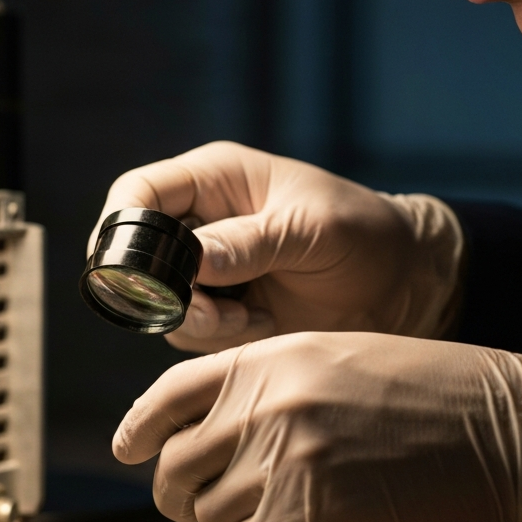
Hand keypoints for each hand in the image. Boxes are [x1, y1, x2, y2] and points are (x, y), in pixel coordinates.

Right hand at [92, 142, 463, 352]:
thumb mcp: (313, 230)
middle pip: (137, 257)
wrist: (399, 289)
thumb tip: (194, 261)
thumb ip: (251, 242)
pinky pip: (187, 334)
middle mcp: (199, 224)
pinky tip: (262, 326)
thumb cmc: (365, 236)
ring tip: (255, 318)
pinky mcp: (218, 312)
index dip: (122, 227)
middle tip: (213, 311)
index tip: (135, 270)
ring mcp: (205, 272)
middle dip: (165, 292)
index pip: (138, 192)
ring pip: (159, 303)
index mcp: (215, 181)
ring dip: (199, 322)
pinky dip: (219, 339)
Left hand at [113, 332, 521, 521]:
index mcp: (268, 358)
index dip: (139, 427)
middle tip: (207, 507)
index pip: (169, 394)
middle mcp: (263, 403)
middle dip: (183, 494)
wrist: (508, 431)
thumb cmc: (439, 397)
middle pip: (174, 465)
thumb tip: (220, 435)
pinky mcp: (303, 512)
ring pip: (206, 514)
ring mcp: (279, 456)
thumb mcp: (338, 361)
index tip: (128, 450)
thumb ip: (270, 390)